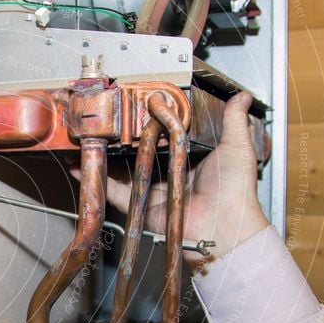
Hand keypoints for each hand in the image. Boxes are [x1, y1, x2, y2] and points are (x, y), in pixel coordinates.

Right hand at [97, 91, 268, 269]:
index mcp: (191, 159)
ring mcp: (153, 190)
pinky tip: (82, 166)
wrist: (224, 225)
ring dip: (106, 156)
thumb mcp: (235, 146)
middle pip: (142, 151)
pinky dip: (98, 181)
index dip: (153, 121)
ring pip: (124, 170)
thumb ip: (233, 120)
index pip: (167, 136)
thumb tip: (242, 96)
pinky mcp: (141, 206)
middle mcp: (170, 174)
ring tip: (90, 138)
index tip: (138, 105)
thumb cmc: (234, 188)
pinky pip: (115, 193)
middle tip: (109, 119)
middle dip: (124, 137)